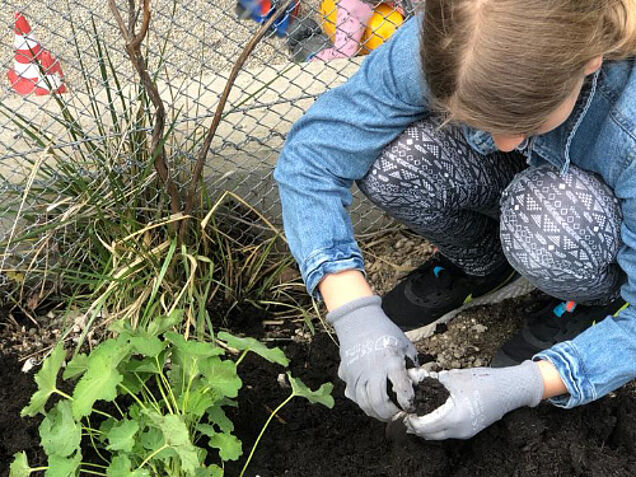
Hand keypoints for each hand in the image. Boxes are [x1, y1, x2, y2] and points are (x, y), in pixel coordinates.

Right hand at [327, 296, 417, 420]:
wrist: (359, 321)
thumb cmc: (385, 333)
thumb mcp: (405, 346)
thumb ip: (411, 367)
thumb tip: (419, 386)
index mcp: (390, 361)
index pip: (401, 389)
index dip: (408, 403)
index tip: (411, 406)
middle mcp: (372, 370)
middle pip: (379, 402)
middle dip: (391, 414)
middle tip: (398, 415)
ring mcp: (356, 374)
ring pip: (364, 404)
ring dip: (376, 412)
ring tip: (385, 412)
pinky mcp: (345, 375)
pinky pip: (353, 395)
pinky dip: (362, 401)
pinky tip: (370, 400)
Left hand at [404, 361, 543, 439]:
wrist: (510, 389)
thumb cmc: (484, 381)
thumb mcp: (453, 377)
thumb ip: (430, 379)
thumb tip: (410, 375)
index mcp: (454, 418)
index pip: (423, 426)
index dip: (410, 418)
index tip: (402, 408)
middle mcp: (459, 430)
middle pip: (427, 434)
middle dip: (414, 424)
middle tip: (405, 410)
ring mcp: (465, 433)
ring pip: (436, 435)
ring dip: (424, 426)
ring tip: (415, 410)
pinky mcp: (469, 431)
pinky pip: (446, 432)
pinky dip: (435, 425)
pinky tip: (430, 412)